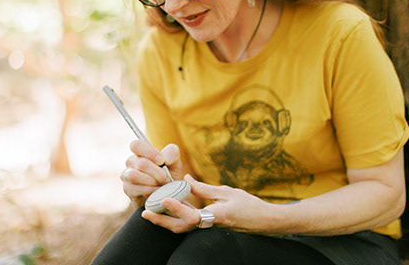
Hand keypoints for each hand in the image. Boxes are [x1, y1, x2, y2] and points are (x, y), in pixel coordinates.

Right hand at [121, 141, 183, 207]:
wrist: (166, 194)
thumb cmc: (169, 174)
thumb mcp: (175, 162)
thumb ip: (172, 153)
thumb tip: (165, 158)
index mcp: (141, 151)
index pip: (136, 145)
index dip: (150, 152)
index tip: (162, 160)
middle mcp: (131, 161)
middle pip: (142, 164)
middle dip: (158, 173)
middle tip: (167, 179)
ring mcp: (126, 175)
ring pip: (134, 176)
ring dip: (152, 182)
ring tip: (161, 185)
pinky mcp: (127, 189)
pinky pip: (136, 189)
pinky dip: (150, 191)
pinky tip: (157, 193)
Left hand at [141, 174, 270, 233]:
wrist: (263, 222)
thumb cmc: (249, 205)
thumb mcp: (228, 192)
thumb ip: (204, 188)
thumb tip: (184, 179)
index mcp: (216, 216)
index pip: (193, 215)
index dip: (177, 207)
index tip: (164, 198)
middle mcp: (210, 224)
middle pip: (181, 227)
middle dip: (162, 221)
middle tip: (145, 213)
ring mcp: (208, 228)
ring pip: (182, 229)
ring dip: (165, 221)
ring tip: (150, 213)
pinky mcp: (208, 227)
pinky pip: (187, 225)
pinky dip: (174, 219)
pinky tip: (165, 211)